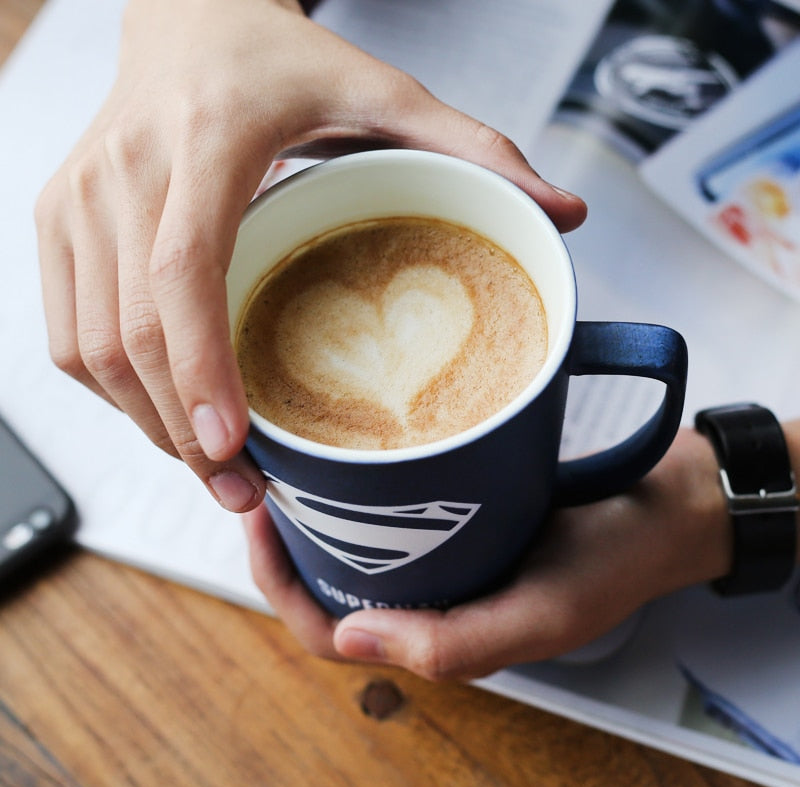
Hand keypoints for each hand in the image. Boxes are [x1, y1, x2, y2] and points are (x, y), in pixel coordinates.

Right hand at [36, 0, 585, 511]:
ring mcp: (77, 203)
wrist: (185, 19)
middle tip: (244, 488)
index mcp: (203, 145)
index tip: (230, 445)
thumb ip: (473, 148)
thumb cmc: (273, 60)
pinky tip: (164, 414)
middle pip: (128, 334)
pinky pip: (66, 336)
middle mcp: (123, 175)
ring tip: (214, 467)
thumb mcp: (382, 91)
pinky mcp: (57, 222)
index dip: (199, 368)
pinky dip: (113, 392)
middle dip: (180, 432)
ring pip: (89, 350)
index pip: (181, 270)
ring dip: (148, 423)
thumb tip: (564, 212)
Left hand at [244, 429, 731, 679]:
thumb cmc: (611, 564)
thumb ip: (456, 644)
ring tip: (291, 461)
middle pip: (329, 582)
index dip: (282, 586)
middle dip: (283, 542)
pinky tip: (352, 450)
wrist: (661, 509)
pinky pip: (394, 509)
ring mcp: (444, 555)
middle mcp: (430, 595)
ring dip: (317, 511)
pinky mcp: (462, 515)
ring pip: (356, 544)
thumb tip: (351, 641)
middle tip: (262, 480)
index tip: (261, 521)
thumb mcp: (542, 615)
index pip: (330, 629)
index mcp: (437, 633)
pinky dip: (362, 488)